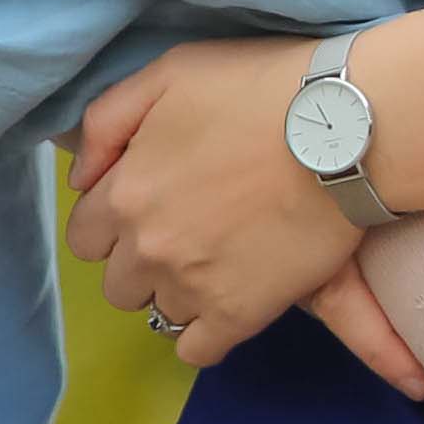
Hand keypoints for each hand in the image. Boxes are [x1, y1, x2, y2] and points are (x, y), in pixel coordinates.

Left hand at [61, 34, 365, 370]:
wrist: (341, 128)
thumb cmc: (257, 88)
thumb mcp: (167, 73)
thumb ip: (106, 122)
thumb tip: (81, 180)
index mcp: (124, 193)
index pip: (85, 238)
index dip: (114, 225)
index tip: (149, 211)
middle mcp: (148, 247)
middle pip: (118, 283)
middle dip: (142, 262)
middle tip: (186, 235)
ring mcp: (191, 285)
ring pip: (157, 313)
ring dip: (178, 291)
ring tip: (218, 261)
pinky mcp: (238, 313)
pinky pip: (196, 351)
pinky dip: (204, 334)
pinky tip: (225, 305)